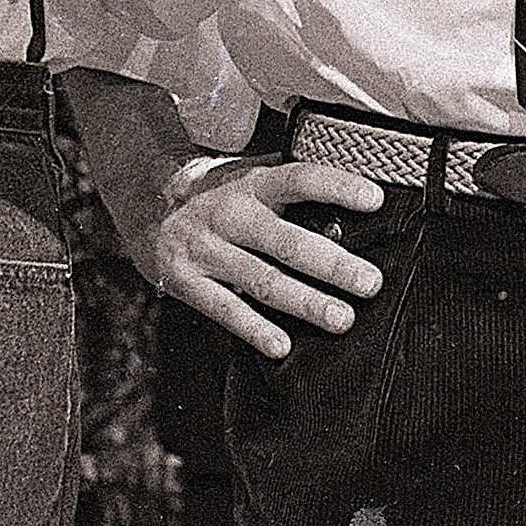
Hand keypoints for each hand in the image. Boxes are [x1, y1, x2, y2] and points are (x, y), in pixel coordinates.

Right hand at [130, 157, 382, 359]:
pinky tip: (282, 346)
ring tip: (342, 318)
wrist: (150, 209)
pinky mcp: (187, 281)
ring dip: (305, 302)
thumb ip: (297, 195)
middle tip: (369, 282)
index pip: (300, 179)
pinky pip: (225, 309)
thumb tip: (362, 207)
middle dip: (332, 264)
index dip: (337, 186)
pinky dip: (254, 329)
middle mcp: (230, 214)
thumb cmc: (224, 198)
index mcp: (255, 184)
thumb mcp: (256, 181)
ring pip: (262, 280)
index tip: (375, 199)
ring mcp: (207, 249)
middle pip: (286, 241)